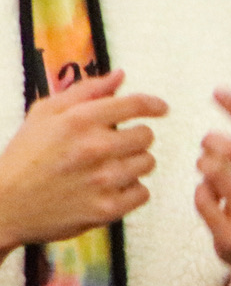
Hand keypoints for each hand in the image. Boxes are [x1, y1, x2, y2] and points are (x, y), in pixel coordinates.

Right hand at [0, 70, 163, 253]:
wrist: (3, 206)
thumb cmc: (23, 158)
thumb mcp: (44, 114)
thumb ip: (85, 91)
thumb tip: (119, 76)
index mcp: (79, 120)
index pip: (136, 105)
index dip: (153, 105)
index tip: (160, 109)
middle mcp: (95, 148)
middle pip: (146, 137)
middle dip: (133, 140)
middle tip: (111, 148)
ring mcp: (103, 180)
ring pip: (147, 164)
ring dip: (132, 166)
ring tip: (105, 170)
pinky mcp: (106, 208)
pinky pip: (142, 193)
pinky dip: (129, 192)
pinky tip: (107, 189)